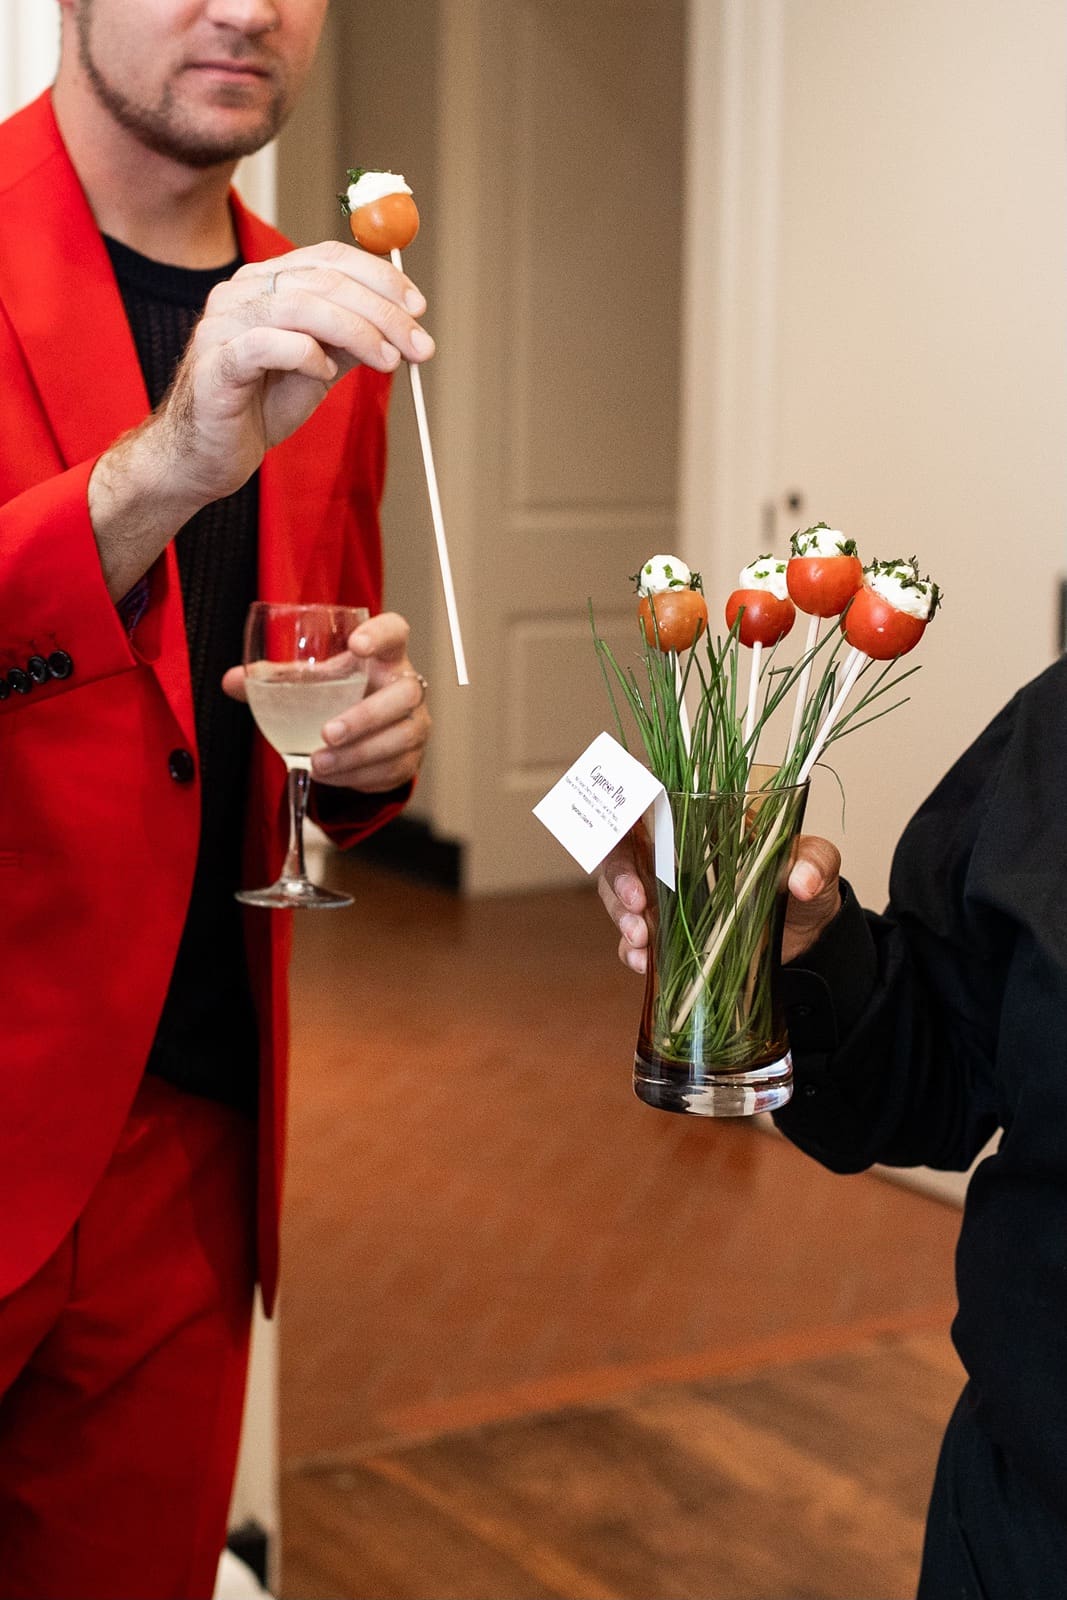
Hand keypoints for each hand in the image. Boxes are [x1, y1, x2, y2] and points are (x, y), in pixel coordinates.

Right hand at [90, 241, 433, 597]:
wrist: (206, 457)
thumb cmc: (257, 408)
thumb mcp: (318, 367)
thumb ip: (350, 340)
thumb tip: (402, 326)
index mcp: (266, 283)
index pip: (329, 258)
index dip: (380, 276)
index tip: (418, 307)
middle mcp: (242, 292)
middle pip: (322, 279)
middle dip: (382, 310)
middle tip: (419, 343)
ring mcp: (224, 324)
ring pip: (299, 304)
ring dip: (356, 330)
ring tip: (387, 361)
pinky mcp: (216, 362)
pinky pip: (267, 344)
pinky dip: (307, 354)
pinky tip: (326, 374)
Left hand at [223, 611, 429, 792]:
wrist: (367, 734)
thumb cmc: (341, 695)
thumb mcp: (313, 683)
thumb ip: (276, 680)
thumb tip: (231, 681)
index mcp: (384, 656)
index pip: (395, 632)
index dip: (381, 635)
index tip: (356, 644)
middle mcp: (407, 686)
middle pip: (404, 694)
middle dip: (366, 716)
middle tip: (327, 733)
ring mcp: (415, 723)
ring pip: (401, 737)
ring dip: (357, 755)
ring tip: (318, 762)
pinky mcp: (411, 758)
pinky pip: (392, 769)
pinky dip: (358, 776)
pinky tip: (330, 775)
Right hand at [597, 826, 842, 973]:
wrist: (808, 939)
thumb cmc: (806, 885)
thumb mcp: (817, 863)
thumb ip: (814, 862)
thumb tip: (802, 881)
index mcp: (699, 821)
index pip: (646, 801)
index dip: (624, 813)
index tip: (625, 832)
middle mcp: (672, 854)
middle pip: (621, 853)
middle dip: (618, 879)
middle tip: (636, 905)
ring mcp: (664, 895)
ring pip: (618, 896)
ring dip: (620, 917)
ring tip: (640, 939)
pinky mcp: (665, 933)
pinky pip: (632, 940)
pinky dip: (630, 951)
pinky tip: (643, 962)